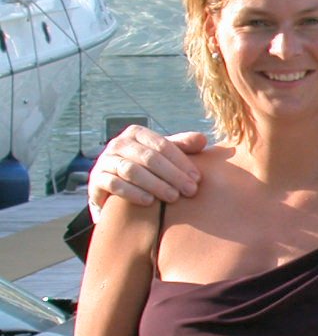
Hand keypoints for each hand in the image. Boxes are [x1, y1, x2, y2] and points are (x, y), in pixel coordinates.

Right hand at [87, 126, 206, 211]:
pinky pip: (113, 184)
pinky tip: (149, 202)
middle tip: (190, 191)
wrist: (115, 189)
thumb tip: (202, 140)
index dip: (181, 162)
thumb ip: (182, 146)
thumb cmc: (148, 168)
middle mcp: (118, 143)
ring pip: (131, 170)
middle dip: (172, 175)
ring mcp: (104, 161)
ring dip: (155, 184)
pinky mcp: (95, 180)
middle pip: (148, 157)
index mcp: (136, 133)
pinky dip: (133, 192)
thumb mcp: (165, 155)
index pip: (162, 145)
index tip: (197, 178)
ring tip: (173, 197)